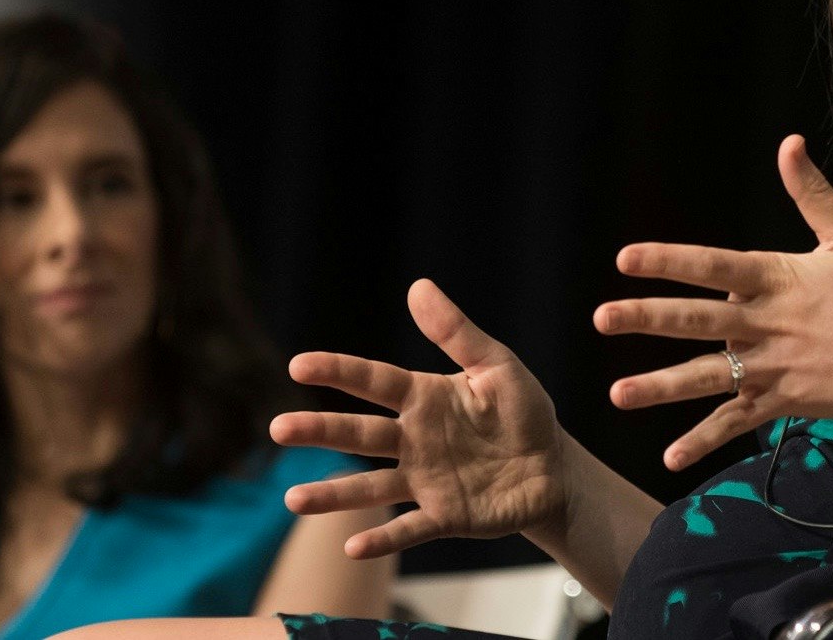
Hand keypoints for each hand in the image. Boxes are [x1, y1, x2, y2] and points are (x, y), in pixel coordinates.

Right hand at [272, 279, 569, 558]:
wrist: (554, 468)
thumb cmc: (523, 412)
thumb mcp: (497, 366)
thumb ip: (457, 333)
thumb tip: (418, 286)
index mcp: (424, 398)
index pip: (374, 381)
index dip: (339, 371)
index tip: (298, 365)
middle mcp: (415, 440)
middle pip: (360, 434)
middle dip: (319, 431)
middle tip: (278, 429)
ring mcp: (426, 480)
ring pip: (372, 487)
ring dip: (333, 494)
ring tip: (293, 499)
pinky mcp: (446, 516)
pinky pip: (410, 528)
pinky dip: (382, 538)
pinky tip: (353, 547)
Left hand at [595, 135, 832, 468]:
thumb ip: (811, 193)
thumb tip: (790, 141)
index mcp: (777, 280)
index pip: (713, 266)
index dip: (669, 261)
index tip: (626, 258)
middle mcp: (767, 324)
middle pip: (697, 321)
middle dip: (647, 319)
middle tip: (601, 318)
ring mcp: (772, 368)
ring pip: (707, 377)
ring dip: (660, 387)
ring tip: (616, 394)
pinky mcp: (781, 402)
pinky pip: (734, 423)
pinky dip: (703, 442)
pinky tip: (669, 458)